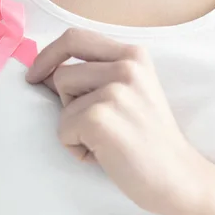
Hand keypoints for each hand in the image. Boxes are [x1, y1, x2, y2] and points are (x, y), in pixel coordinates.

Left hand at [26, 29, 213, 214]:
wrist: (177, 175)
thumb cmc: (149, 137)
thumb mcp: (132, 91)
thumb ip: (96, 73)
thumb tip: (46, 72)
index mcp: (134, 55)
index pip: (76, 38)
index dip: (49, 55)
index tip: (37, 74)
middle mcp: (126, 66)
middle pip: (63, 73)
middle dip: (67, 102)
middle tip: (94, 123)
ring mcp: (114, 91)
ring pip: (61, 102)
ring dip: (73, 126)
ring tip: (103, 139)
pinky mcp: (99, 118)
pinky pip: (63, 129)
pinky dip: (76, 147)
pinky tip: (103, 154)